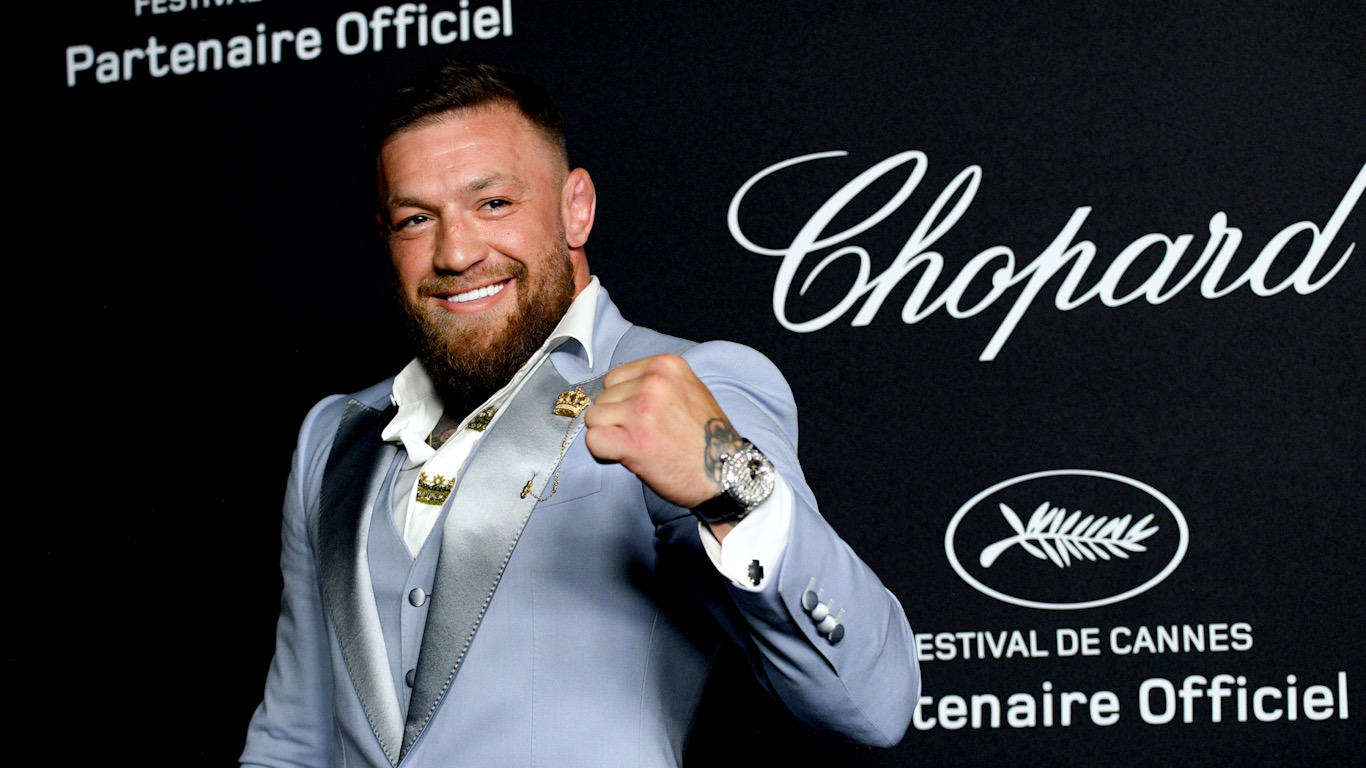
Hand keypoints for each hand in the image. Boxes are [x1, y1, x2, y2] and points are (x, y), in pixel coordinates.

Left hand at [584, 354, 743, 512]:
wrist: (726, 472)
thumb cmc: (707, 437)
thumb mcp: (688, 390)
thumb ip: (654, 384)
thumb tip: (615, 391)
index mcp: (667, 365)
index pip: (614, 378)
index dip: (622, 401)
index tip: (641, 417)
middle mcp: (654, 383)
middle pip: (602, 397)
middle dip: (616, 419)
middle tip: (644, 435)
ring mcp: (642, 411)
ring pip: (594, 418)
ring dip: (609, 435)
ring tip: (639, 445)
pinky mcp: (633, 442)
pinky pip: (593, 440)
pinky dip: (604, 452)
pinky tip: (626, 456)